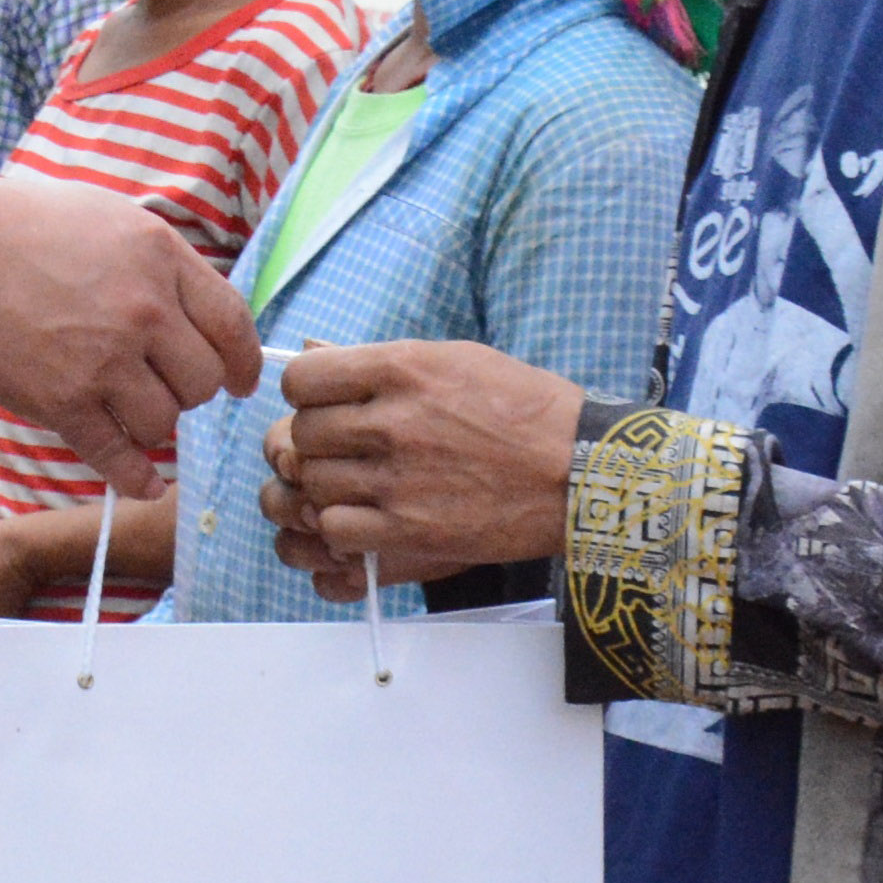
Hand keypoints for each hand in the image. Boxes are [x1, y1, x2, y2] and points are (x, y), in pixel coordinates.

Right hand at [0, 176, 258, 495]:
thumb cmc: (13, 225)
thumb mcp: (105, 215)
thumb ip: (157, 259)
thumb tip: (193, 307)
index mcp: (159, 256)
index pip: (232, 323)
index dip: (243, 361)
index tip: (240, 381)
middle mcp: (142, 309)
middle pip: (205, 380)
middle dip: (190, 392)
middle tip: (161, 388)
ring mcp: (103, 358)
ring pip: (166, 423)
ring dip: (154, 427)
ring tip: (127, 413)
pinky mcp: (62, 402)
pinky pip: (119, 458)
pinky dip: (136, 479)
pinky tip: (141, 483)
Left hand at [260, 342, 581, 593]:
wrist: (581, 472)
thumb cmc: (525, 409)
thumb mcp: (456, 359)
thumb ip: (379, 360)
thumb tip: (311, 352)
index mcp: (402, 368)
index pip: (301, 380)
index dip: (308, 395)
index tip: (327, 406)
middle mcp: (393, 421)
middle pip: (302, 434)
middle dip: (319, 443)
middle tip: (351, 450)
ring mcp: (399, 479)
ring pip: (313, 484)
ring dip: (330, 486)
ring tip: (364, 485)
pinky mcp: (410, 531)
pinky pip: (336, 528)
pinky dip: (345, 527)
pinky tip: (373, 517)